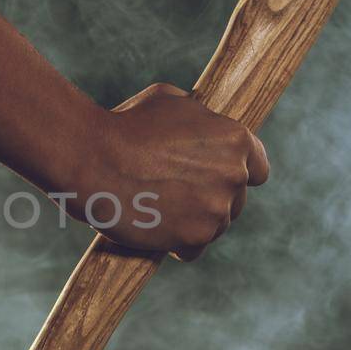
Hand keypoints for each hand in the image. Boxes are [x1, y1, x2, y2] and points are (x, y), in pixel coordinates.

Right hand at [64, 83, 268, 260]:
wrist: (92, 159)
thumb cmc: (125, 124)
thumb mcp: (169, 100)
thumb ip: (197, 116)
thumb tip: (202, 121)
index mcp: (236, 139)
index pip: (258, 168)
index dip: (236, 173)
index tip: (217, 178)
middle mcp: (234, 175)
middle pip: (237, 200)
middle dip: (212, 198)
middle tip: (178, 194)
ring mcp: (216, 209)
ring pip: (216, 226)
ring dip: (194, 222)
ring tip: (160, 208)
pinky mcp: (194, 238)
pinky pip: (194, 249)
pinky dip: (177, 244)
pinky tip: (156, 229)